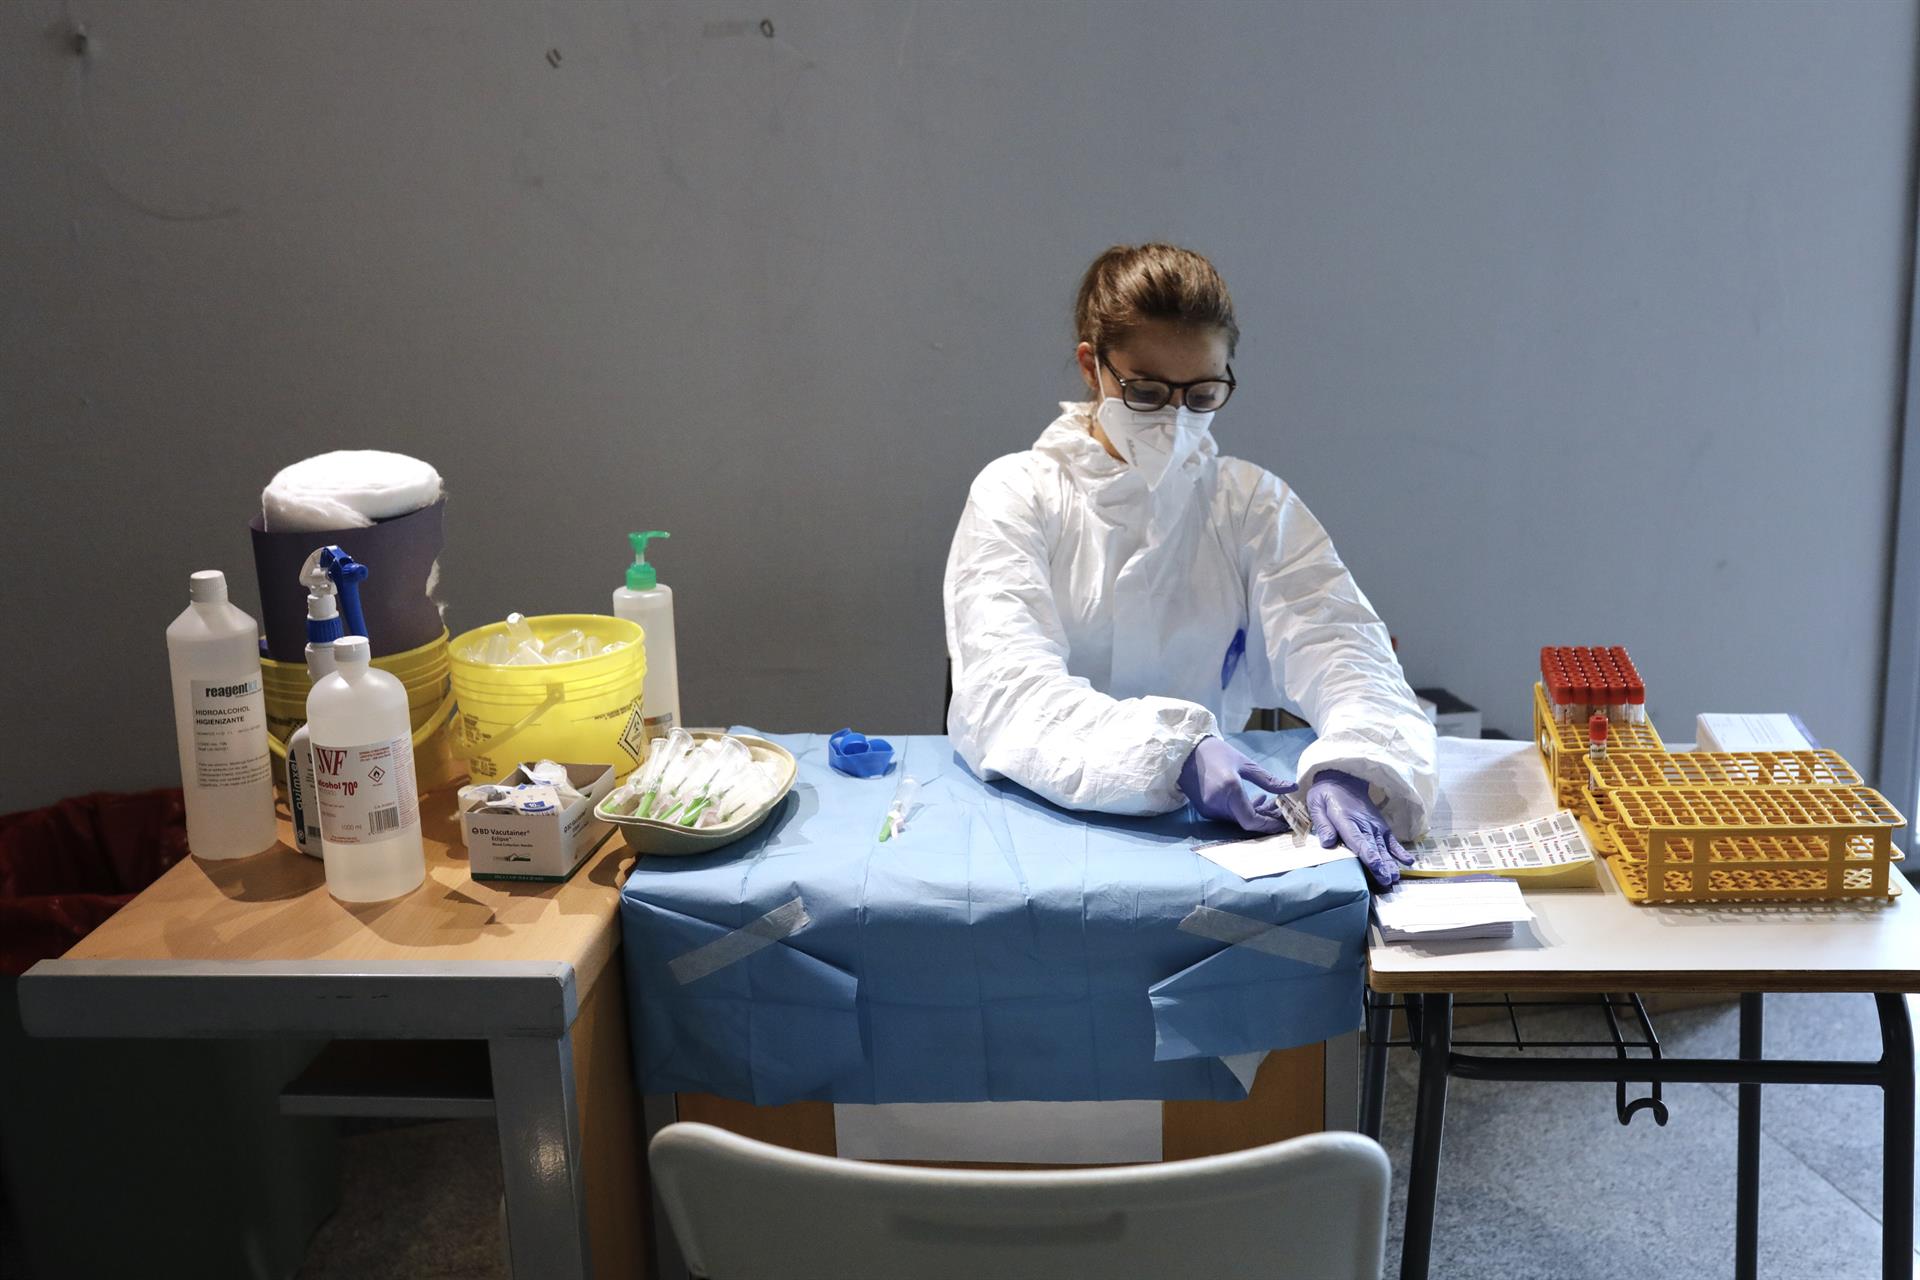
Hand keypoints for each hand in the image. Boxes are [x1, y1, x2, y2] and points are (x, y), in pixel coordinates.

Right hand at [1178, 738, 1297, 834]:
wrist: (1185, 751)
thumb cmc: (1215, 752)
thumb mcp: (1245, 763)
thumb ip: (1269, 780)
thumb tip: (1292, 788)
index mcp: (1228, 790)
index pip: (1251, 820)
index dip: (1269, 824)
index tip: (1284, 821)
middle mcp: (1217, 804)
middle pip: (1246, 822)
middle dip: (1266, 818)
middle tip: (1282, 810)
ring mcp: (1209, 809)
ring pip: (1238, 820)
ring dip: (1256, 814)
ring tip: (1270, 802)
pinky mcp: (1205, 809)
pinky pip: (1229, 816)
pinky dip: (1243, 811)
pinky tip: (1255, 800)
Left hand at [1308, 769, 1414, 889]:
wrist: (1343, 778)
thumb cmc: (1326, 795)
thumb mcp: (1317, 805)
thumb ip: (1323, 824)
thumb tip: (1328, 843)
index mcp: (1346, 820)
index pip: (1359, 841)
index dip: (1369, 856)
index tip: (1377, 868)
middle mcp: (1364, 824)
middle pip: (1374, 848)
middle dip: (1381, 865)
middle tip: (1388, 881)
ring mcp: (1375, 825)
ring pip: (1384, 847)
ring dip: (1390, 863)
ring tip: (1395, 878)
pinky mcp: (1381, 825)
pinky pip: (1391, 840)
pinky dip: (1400, 851)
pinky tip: (1408, 862)